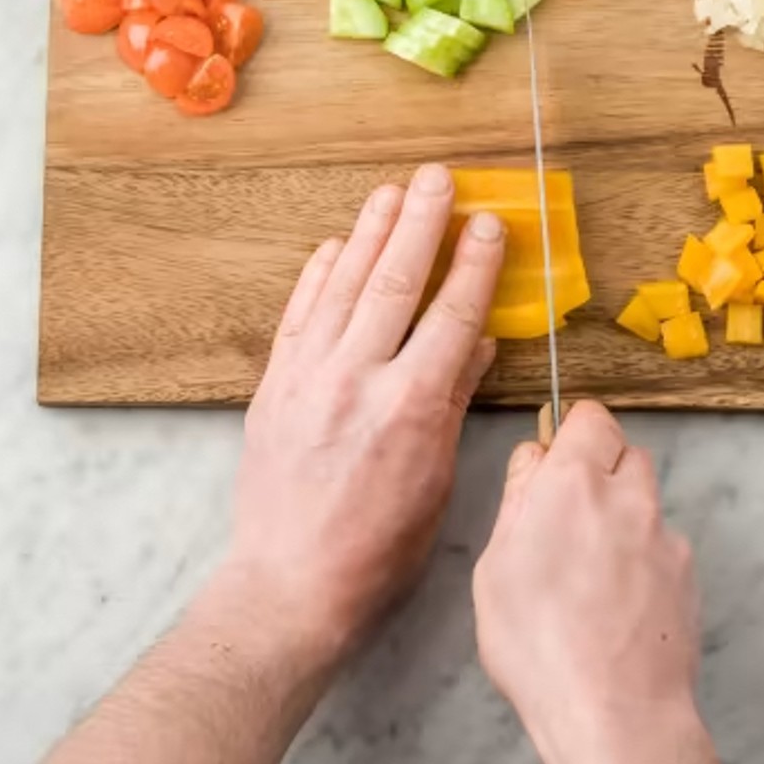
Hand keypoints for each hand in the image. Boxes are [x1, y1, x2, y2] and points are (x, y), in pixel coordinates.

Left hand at [224, 164, 504, 666]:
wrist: (290, 584)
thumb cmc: (375, 550)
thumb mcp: (435, 481)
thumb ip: (453, 403)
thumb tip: (475, 346)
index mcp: (411, 409)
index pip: (452, 317)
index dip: (473, 264)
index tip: (488, 223)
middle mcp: (358, 381)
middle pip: (396, 283)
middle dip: (421, 224)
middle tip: (439, 179)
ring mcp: (309, 378)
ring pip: (345, 286)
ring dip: (371, 233)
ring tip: (392, 191)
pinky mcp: (275, 385)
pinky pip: (299, 314)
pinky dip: (319, 275)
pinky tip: (337, 245)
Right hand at [473, 402, 739, 763]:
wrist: (616, 715)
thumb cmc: (543, 648)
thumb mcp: (495, 568)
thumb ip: (518, 500)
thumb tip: (532, 462)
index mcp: (574, 484)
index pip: (589, 417)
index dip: (571, 434)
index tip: (554, 460)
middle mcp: (629, 498)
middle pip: (625, 453)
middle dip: (599, 472)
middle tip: (566, 518)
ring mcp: (666, 536)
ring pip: (646, 500)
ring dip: (623, 516)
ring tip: (589, 571)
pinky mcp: (688, 575)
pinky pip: (663, 545)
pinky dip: (643, 559)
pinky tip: (616, 603)